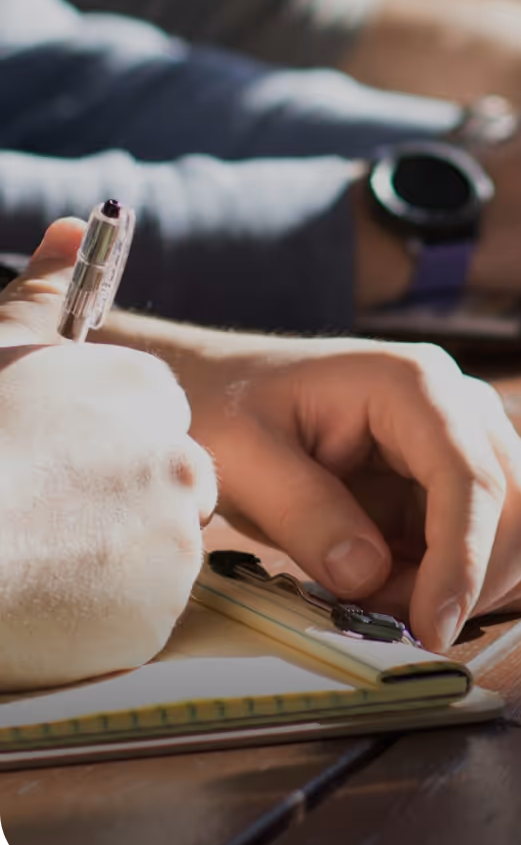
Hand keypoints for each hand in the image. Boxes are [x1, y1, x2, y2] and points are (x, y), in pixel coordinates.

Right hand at [0, 221, 215, 689]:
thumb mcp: (2, 345)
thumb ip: (46, 291)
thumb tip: (77, 228)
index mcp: (146, 392)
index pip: (152, 424)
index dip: (98, 452)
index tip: (51, 468)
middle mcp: (180, 455)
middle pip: (166, 488)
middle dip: (115, 507)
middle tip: (42, 520)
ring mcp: (177, 535)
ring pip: (155, 553)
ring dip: (106, 563)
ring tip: (33, 557)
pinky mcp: (161, 608)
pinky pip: (139, 614)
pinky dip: (101, 616)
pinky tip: (45, 599)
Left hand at [159, 336, 520, 651]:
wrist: (227, 391)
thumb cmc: (229, 408)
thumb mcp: (241, 456)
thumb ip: (304, 512)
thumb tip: (368, 576)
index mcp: (415, 384)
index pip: (471, 478)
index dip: (463, 561)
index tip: (431, 630)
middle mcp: (463, 407)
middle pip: (520, 509)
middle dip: (467, 583)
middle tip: (384, 620)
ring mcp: (471, 444)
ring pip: (520, 535)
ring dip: (465, 590)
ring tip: (377, 598)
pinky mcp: (462, 484)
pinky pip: (497, 549)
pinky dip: (464, 587)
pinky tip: (400, 590)